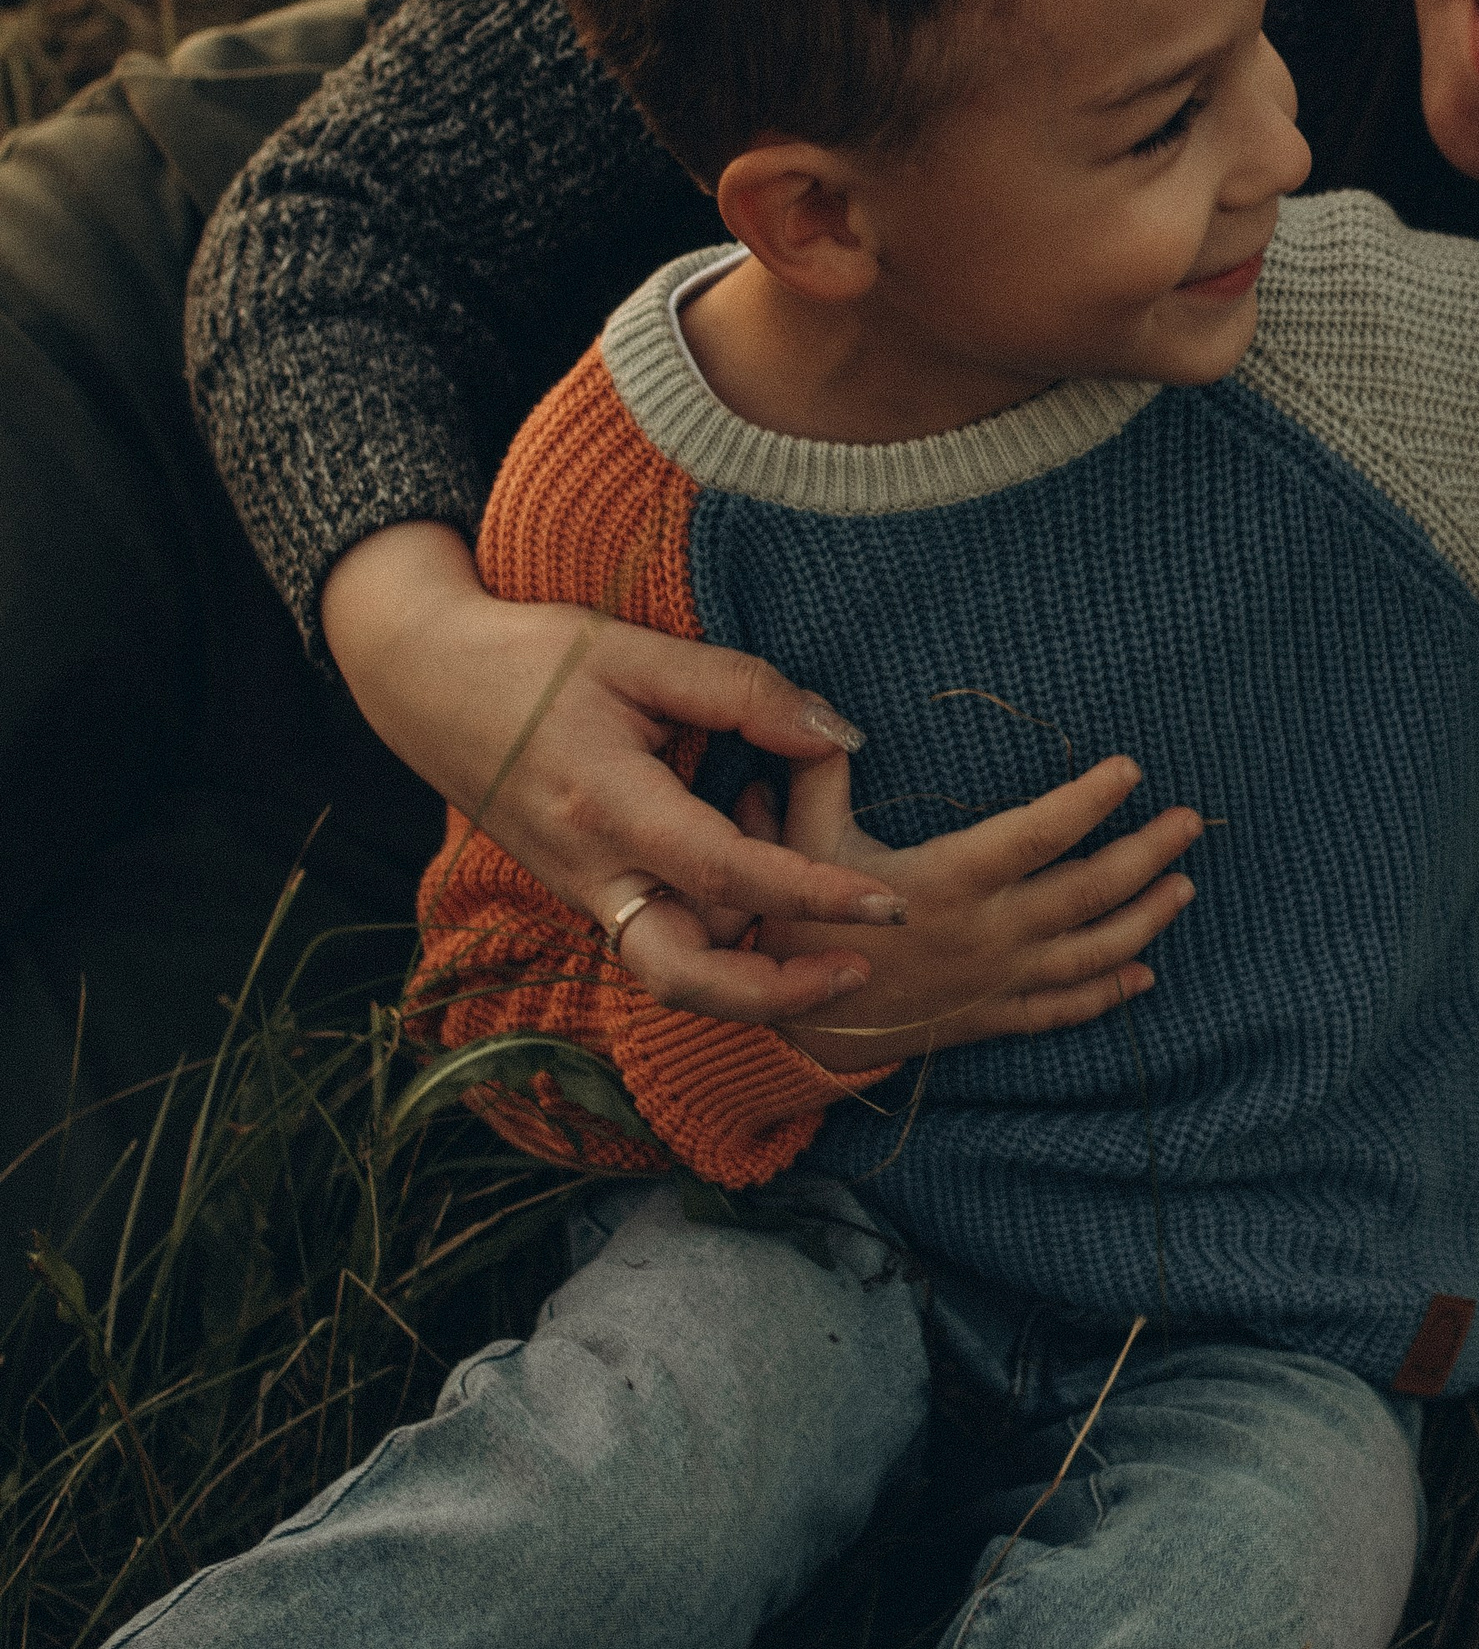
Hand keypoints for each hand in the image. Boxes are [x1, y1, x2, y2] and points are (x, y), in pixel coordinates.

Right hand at [323, 521, 904, 1023]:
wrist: (423, 681)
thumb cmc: (530, 658)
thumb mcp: (636, 652)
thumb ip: (741, 690)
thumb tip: (837, 734)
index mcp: (607, 807)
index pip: (725, 874)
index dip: (811, 894)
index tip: (884, 905)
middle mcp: (590, 871)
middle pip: (684, 977)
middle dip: (778, 995)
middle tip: (860, 967)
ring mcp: (581, 891)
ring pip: (672, 969)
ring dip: (751, 969)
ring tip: (824, 920)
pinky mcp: (583, 892)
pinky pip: (658, 938)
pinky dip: (720, 931)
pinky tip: (759, 872)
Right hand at [741, 748, 1201, 1068]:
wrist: (793, 1029)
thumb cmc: (798, 923)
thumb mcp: (801, 844)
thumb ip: (821, 777)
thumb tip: (829, 722)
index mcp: (949, 881)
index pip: (1038, 834)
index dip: (1089, 801)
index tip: (1130, 770)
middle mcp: (987, 933)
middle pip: (1089, 893)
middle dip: (1147, 854)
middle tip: (1190, 822)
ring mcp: (996, 981)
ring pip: (1093, 953)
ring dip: (1146, 919)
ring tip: (1184, 886)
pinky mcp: (991, 1017)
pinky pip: (1063, 1009)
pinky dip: (1109, 994)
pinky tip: (1144, 976)